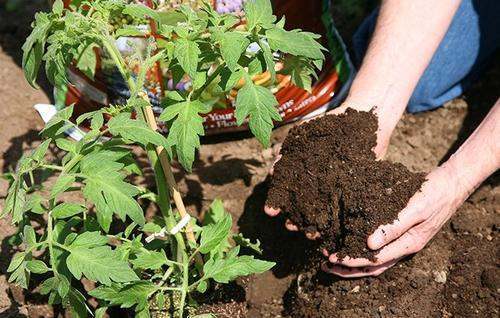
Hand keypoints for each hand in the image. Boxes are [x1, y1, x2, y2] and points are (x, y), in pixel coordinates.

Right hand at [264, 102, 390, 238]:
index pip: (285, 195)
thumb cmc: (331, 125)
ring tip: (312, 234)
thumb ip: (287, 151)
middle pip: (302, 209)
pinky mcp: (355, 193)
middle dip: (295, 220)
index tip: (271, 211)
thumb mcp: (304, 135)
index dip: (276, 204)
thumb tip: (272, 171)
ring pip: (322, 215)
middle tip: (292, 226)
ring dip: (314, 227)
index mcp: (301, 175)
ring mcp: (335, 191)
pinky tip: (334, 231)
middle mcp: (316, 186)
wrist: (364, 119)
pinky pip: (344, 212)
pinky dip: (338, 223)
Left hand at [322, 164, 468, 276]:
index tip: (332, 257)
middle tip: (325, 262)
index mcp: (408, 244)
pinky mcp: (400, 232)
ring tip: (332, 257)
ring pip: (375, 260)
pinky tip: (349, 241)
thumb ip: (393, 227)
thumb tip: (369, 244)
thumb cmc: (433, 194)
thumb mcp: (414, 209)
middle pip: (373, 266)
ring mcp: (403, 241)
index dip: (352, 261)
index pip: (374, 260)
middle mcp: (405, 247)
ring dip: (354, 260)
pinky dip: (363, 249)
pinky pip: (380, 247)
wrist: (450, 184)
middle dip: (348, 267)